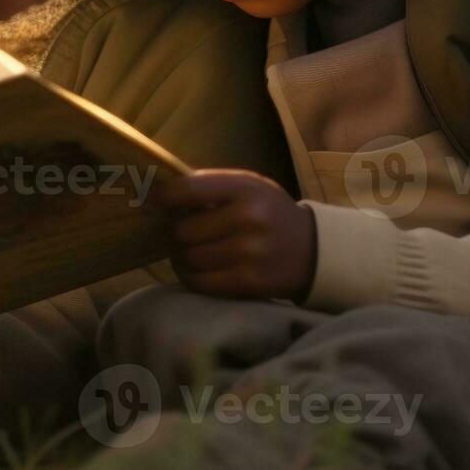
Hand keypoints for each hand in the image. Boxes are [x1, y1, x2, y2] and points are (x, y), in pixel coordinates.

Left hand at [156, 169, 317, 301]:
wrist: (312, 249)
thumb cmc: (269, 212)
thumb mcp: (248, 187)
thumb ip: (210, 188)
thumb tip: (160, 196)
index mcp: (245, 187)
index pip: (187, 189)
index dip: (164, 197)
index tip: (157, 203)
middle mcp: (248, 218)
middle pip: (183, 230)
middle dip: (175, 233)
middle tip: (178, 233)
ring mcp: (249, 253)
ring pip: (188, 258)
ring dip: (180, 257)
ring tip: (187, 251)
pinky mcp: (249, 282)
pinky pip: (200, 283)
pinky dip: (191, 277)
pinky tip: (196, 269)